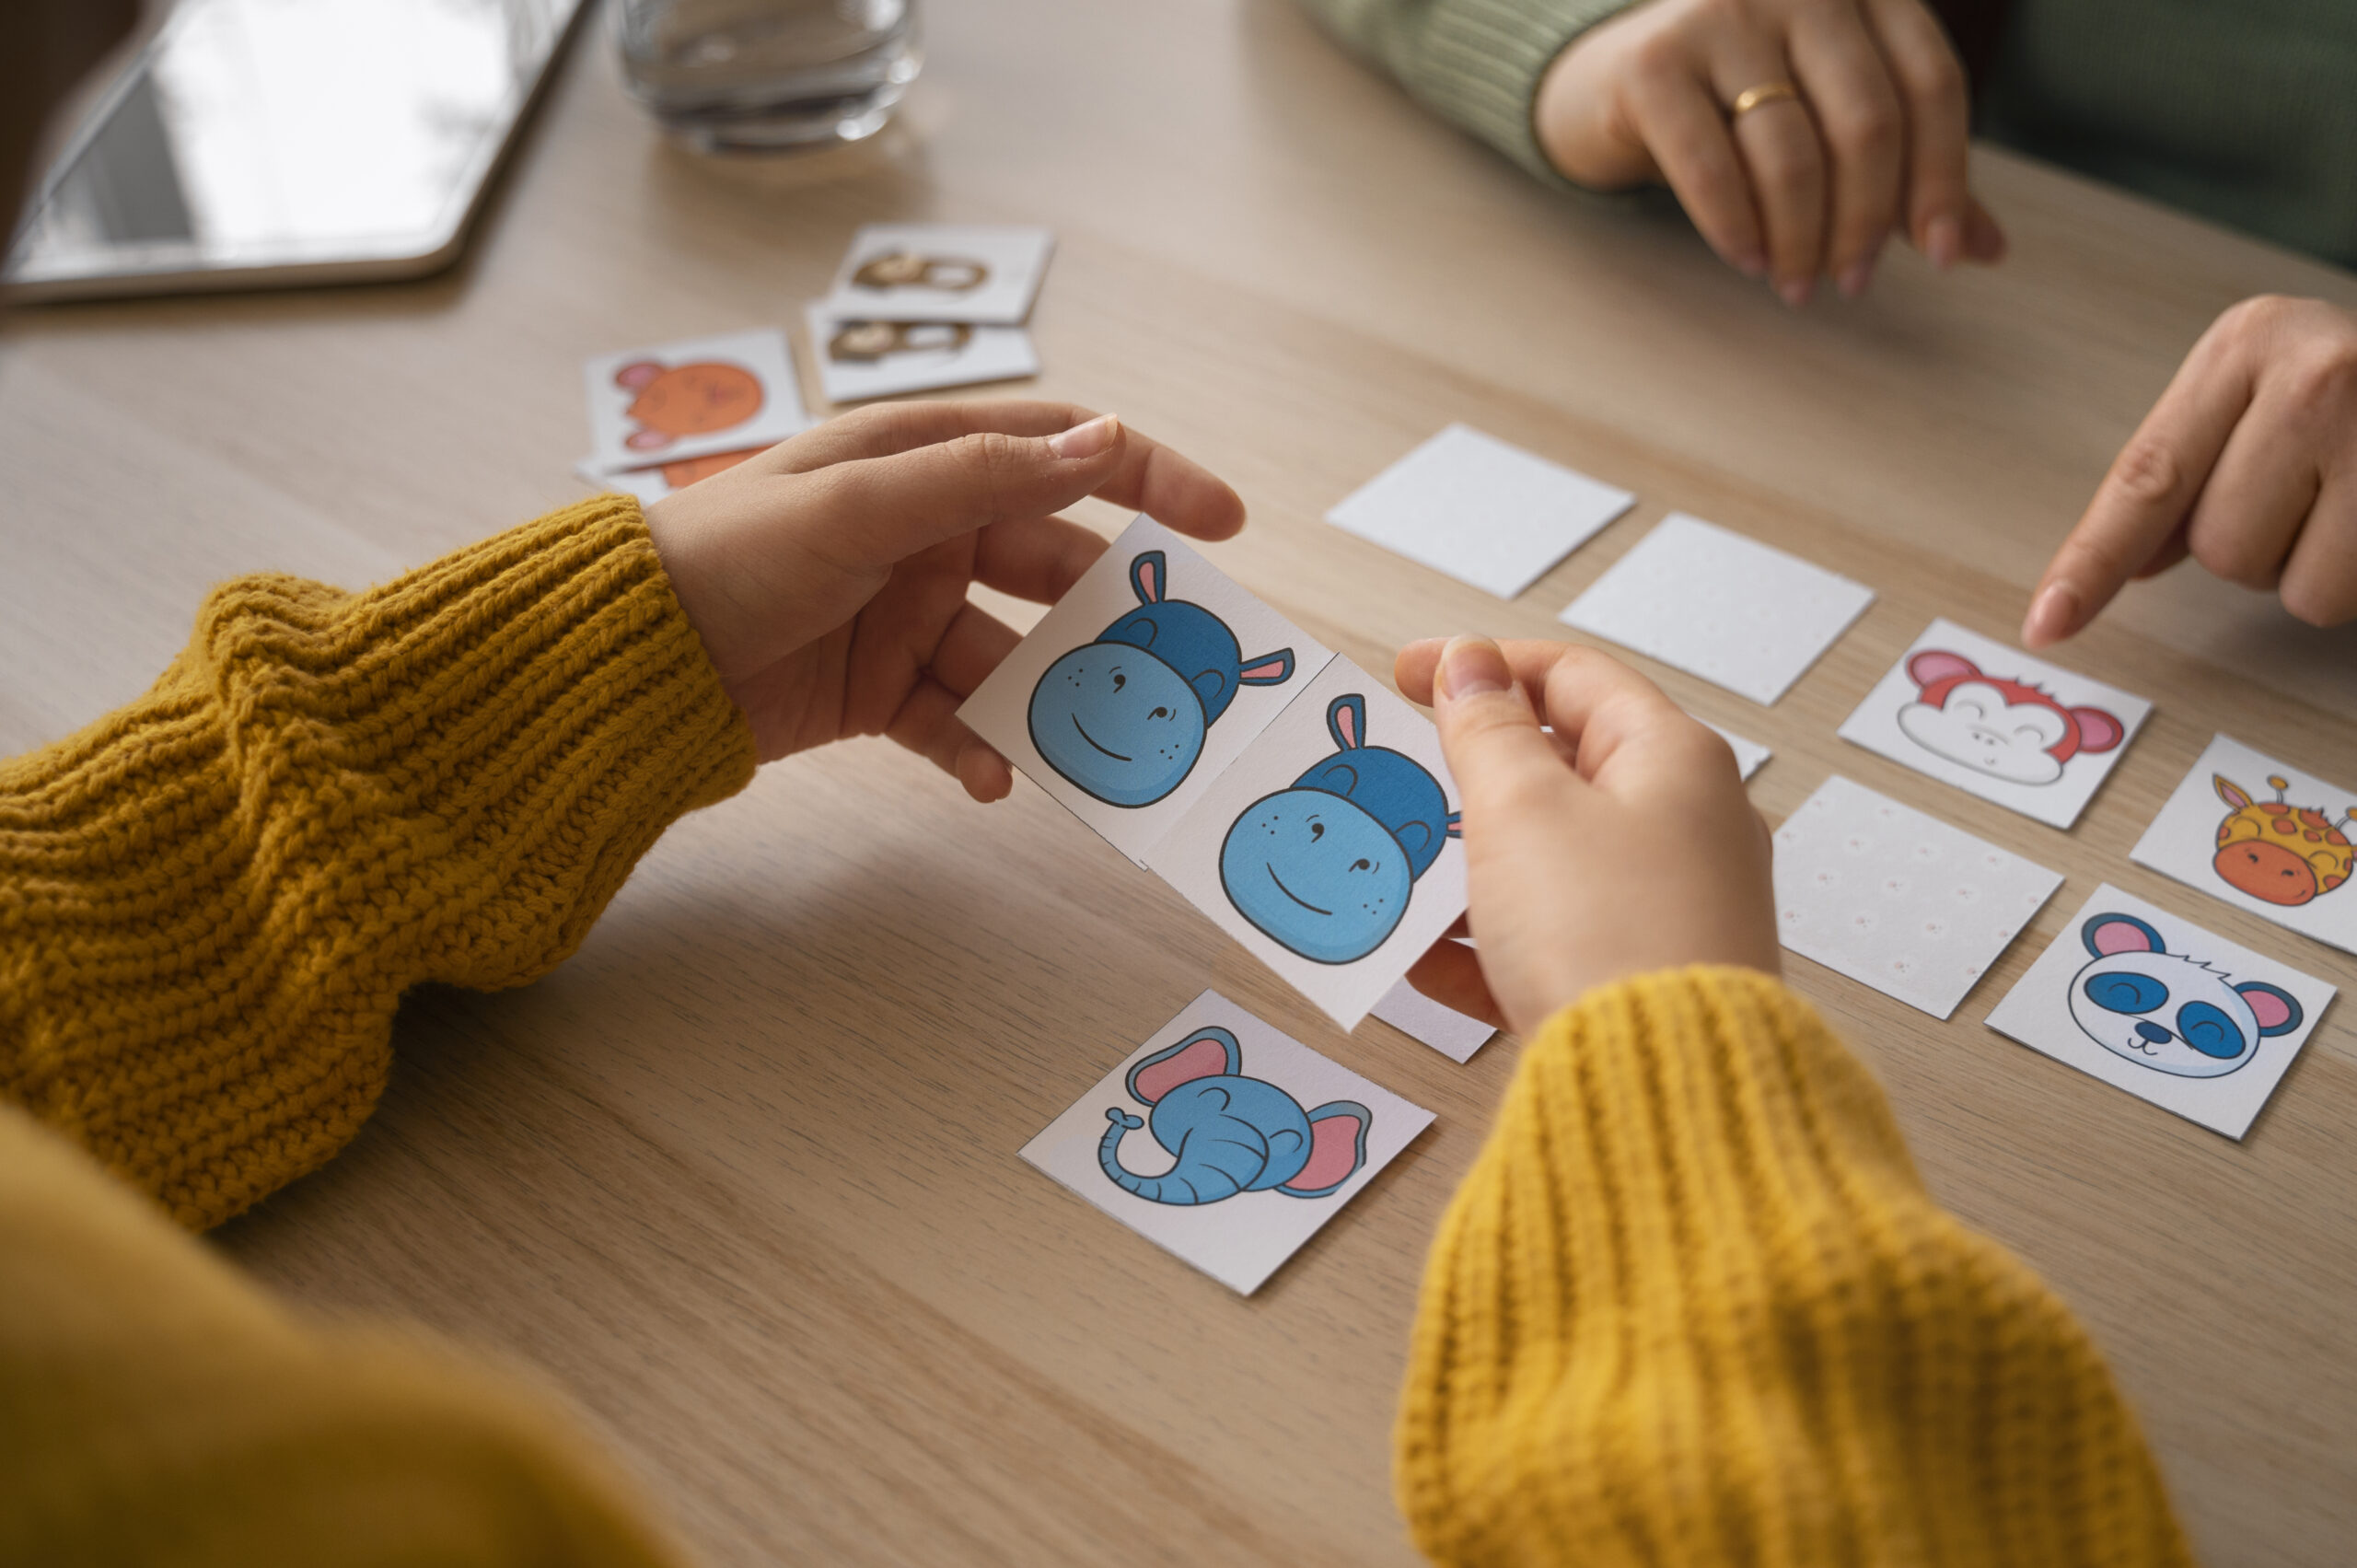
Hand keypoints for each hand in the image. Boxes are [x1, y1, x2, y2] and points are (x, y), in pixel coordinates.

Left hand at [645, 401, 1244, 797]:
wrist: (631, 659)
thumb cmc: (733, 554)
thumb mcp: (861, 505)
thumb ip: (983, 476)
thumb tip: (1103, 441)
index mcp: (923, 459)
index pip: (1060, 453)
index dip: (1147, 477)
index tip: (1224, 523)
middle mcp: (926, 531)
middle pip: (1050, 565)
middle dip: (1106, 613)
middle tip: (1170, 660)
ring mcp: (907, 614)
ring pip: (1013, 655)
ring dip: (1051, 697)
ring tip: (1093, 740)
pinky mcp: (881, 689)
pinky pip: (956, 720)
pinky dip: (980, 750)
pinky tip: (991, 779)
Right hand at [1394, 637, 1777, 1037]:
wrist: (1664, 1091)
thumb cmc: (1608, 932)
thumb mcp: (1522, 809)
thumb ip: (1485, 731)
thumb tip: (1469, 664)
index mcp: (1673, 760)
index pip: (1572, 677)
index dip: (1482, 665)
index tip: (1405, 676)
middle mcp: (1687, 827)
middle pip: (1563, 771)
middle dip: (1470, 778)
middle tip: (1403, 779)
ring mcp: (1669, 907)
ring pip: (1550, 863)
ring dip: (1469, 866)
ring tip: (1402, 874)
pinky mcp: (1641, 980)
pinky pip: (1552, 944)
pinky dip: (1487, 945)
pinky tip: (1425, 962)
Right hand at [1535, 0, 2004, 303]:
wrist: (1615, 78)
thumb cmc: (1745, 103)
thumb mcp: (1834, 118)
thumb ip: (1909, 169)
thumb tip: (1989, 251)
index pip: (1931, 83)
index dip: (1943, 178)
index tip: (1941, 257)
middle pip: (1867, 122)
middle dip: (1865, 221)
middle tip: (1850, 282)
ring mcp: (1722, 15)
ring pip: (1791, 152)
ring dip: (1800, 239)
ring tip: (1795, 285)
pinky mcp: (1653, 62)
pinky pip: (1710, 165)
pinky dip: (1735, 226)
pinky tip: (1747, 260)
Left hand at [2025, 295, 2356, 645]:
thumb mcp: (2270, 396)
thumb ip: (2191, 473)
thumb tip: (2131, 562)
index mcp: (2249, 342)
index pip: (2146, 478)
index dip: (2092, 562)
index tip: (2046, 625)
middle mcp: (2317, 372)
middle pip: (2219, 550)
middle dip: (2262, 547)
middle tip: (2322, 491)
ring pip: (2293, 588)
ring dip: (2322, 572)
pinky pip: (2351, 594)